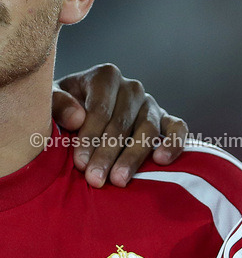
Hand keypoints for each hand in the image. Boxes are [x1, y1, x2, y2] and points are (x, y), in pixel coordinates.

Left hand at [52, 63, 188, 187]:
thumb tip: (77, 118)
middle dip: (108, 153)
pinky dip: (174, 143)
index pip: (100, 109)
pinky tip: (162, 160)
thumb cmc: (62, 110)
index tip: (80, 163)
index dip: (90, 137)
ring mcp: (151, 103)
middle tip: (96, 179)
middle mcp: (132, 87)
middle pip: (123, 123)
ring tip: (120, 180)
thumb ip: (57, 104)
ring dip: (133, 157)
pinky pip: (178, 128)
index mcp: (105, 77)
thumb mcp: (48, 102)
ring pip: (148, 129)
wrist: (78, 113)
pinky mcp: (166, 119)